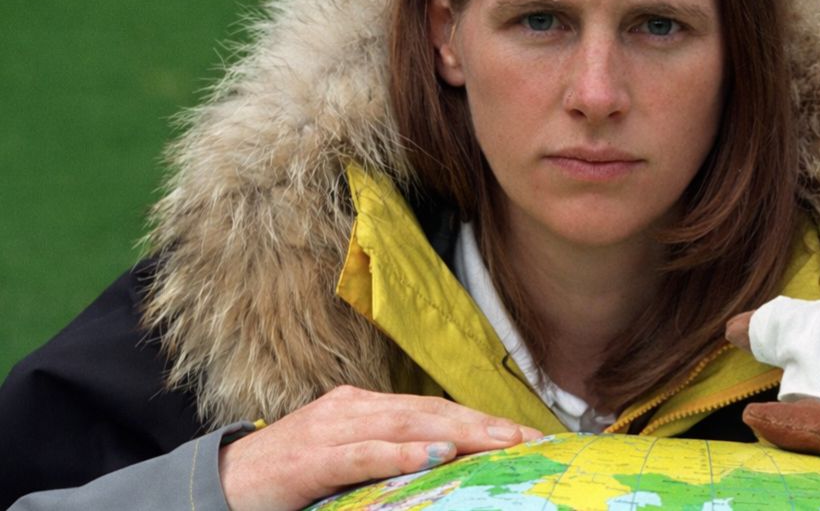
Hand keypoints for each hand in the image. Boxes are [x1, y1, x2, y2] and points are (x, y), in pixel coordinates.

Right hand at [219, 385, 543, 510]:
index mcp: (364, 408)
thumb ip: (387, 457)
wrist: (218, 485)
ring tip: (497, 441)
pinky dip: (398, 453)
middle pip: (428, 412)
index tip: (523, 435)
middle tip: (527, 438)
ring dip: (456, 433)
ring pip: (405, 425)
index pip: (432, 411)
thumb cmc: (288, 477)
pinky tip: (431, 456)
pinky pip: (362, 453)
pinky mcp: (311, 457)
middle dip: (481, 424)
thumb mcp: (346, 462)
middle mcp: (352, 409)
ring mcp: (331, 429)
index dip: (478, 420)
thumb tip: (441, 463)